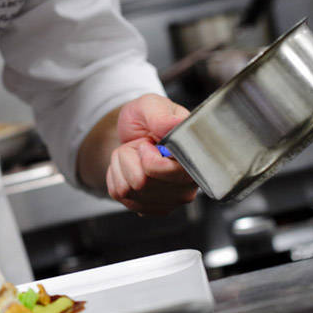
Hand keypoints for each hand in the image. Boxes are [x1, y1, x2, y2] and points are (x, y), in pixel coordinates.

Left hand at [105, 94, 197, 215]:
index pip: (170, 174)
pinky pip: (120, 196)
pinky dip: (117, 177)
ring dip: (122, 166)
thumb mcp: (152, 105)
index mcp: (194, 160)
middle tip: (141, 146)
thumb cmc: (148, 118)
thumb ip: (161, 116)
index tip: (147, 144)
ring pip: (128, 191)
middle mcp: (187, 185)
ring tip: (135, 154)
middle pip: (142, 184)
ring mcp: (169, 200)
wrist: (136, 131)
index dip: (149, 159)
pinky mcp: (151, 207)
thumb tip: (175, 125)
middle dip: (131, 158)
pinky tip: (130, 167)